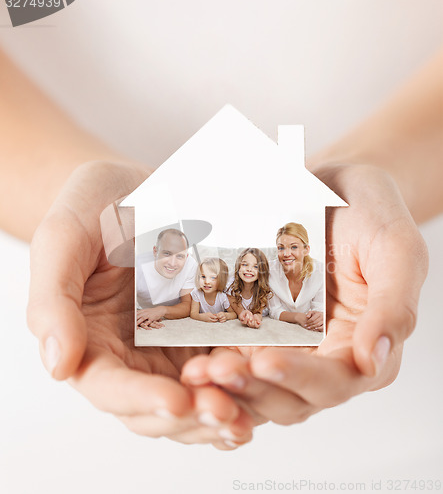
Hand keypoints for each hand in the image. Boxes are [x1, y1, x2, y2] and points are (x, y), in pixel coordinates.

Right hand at [26, 160, 252, 448]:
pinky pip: (226, 362)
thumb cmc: (92, 208)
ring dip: (224, 408)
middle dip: (192, 415)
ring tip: (252, 411)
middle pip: (158, 407)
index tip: (176, 401)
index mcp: (90, 342)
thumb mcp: (64, 240)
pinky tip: (269, 375)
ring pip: (196, 396)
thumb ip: (53, 301)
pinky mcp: (205, 330)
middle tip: (228, 412)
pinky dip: (246, 378)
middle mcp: (132, 354)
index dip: (141, 399)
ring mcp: (172, 345)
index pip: (110, 387)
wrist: (133, 188)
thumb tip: (58, 366)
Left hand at [182, 164, 427, 425]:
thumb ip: (393, 306)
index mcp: (364, 345)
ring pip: (258, 383)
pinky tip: (192, 354)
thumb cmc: (371, 212)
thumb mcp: (395, 249)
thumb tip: (372, 361)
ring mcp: (290, 343)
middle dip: (253, 387)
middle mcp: (326, 354)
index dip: (300, 377)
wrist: (332, 187)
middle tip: (215, 370)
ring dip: (227, 384)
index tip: (264, 360)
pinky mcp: (260, 328)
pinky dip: (216, 359)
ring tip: (197, 371)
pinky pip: (236, 352)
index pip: (335, 380)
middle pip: (290, 395)